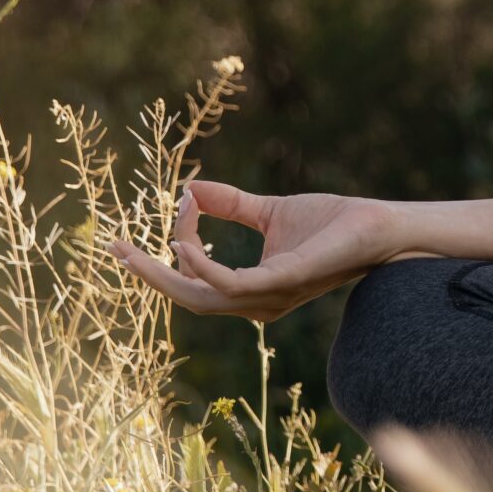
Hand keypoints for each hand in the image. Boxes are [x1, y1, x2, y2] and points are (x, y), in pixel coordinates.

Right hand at [108, 182, 415, 321]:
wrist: (378, 226)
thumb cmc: (331, 223)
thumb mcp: (269, 211)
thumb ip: (231, 204)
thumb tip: (188, 187)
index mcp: (251, 291)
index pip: (195, 281)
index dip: (175, 248)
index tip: (178, 204)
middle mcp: (255, 303)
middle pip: (186, 298)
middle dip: (146, 275)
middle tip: (114, 249)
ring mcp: (267, 297)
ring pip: (198, 297)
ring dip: (162, 272)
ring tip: (133, 248)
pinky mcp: (281, 282)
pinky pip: (227, 284)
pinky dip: (200, 264)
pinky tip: (183, 240)